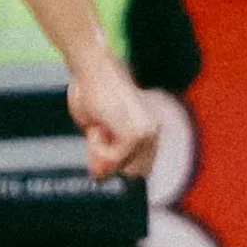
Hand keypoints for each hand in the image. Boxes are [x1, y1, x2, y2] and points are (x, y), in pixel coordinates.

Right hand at [66, 63, 161, 180]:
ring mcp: (146, 134)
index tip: (100, 146)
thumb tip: (100, 178)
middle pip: (134, 173)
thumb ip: (104, 153)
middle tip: (97, 136)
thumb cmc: (92, 93)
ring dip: (102, 154)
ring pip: (122, 167)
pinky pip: (111, 159)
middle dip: (111, 164)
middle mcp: (154, 133)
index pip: (140, 167)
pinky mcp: (134, 135)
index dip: (118, 165)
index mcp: (150, 130)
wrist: (93, 69)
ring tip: (98, 127)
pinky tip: (97, 126)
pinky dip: (97, 148)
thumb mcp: (97, 129)